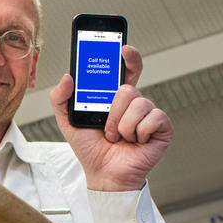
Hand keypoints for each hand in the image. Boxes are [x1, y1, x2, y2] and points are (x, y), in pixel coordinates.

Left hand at [49, 46, 171, 191]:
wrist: (103, 173)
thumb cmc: (90, 148)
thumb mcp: (67, 121)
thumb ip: (60, 98)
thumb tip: (67, 76)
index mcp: (116, 98)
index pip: (127, 70)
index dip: (130, 57)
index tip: (124, 48)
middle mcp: (134, 103)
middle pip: (129, 88)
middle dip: (113, 110)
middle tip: (106, 126)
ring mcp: (150, 115)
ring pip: (138, 104)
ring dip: (122, 126)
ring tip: (118, 138)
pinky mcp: (162, 128)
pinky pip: (152, 118)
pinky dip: (138, 133)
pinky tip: (135, 142)